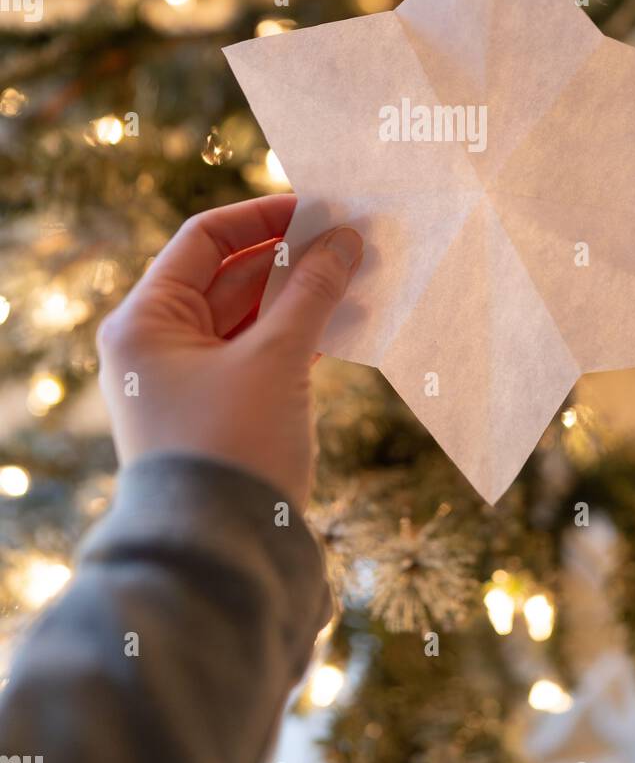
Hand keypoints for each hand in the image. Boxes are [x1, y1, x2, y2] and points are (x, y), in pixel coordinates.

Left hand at [97, 196, 362, 510]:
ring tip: (361, 276)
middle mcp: (157, 344)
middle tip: (354, 240)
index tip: (320, 208)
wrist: (220, 555)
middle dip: (294, 257)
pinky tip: (346, 321)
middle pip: (231, 275)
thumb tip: (346, 238)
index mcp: (145, 321)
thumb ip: (312, 291)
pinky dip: (299, 334)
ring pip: (252, 315)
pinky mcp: (219, 409)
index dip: (263, 216)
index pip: (204, 240)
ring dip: (302, 295)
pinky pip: (261, 352)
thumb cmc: (233, 447)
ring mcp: (187, 379)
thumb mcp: (276, 359)